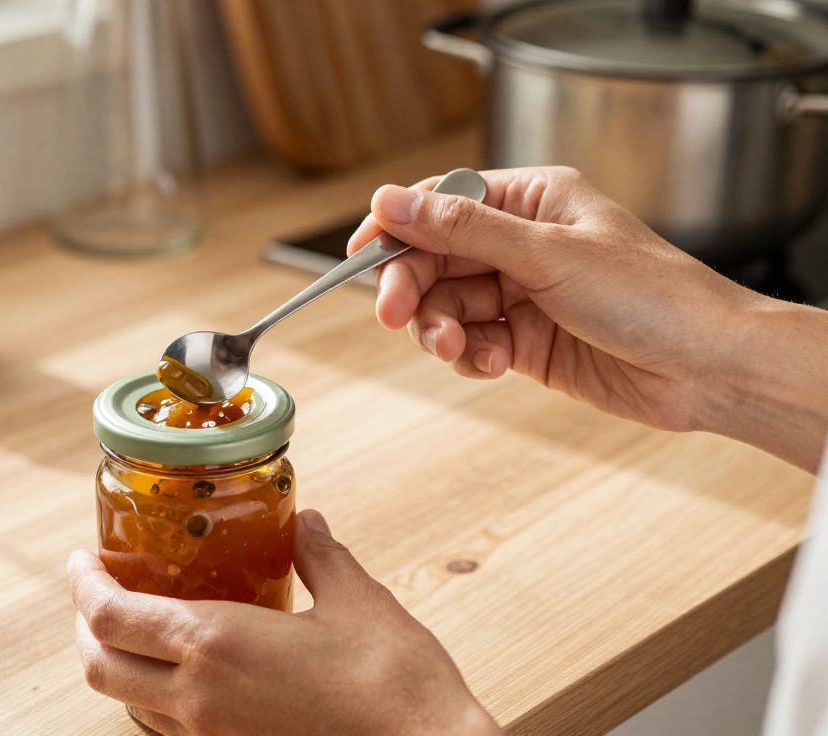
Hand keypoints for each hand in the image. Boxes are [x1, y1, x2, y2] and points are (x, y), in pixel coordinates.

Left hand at [68, 510, 498, 735]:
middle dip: (85, 627)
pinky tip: (186, 677)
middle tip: (97, 591)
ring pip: (130, 707)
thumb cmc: (396, 685)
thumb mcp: (357, 602)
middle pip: (99, 668)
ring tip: (137, 630)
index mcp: (215, 646)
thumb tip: (307, 523)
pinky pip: (167, 732)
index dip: (83, 585)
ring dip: (118, 665)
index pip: (110, 617)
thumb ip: (320, 557)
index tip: (82, 559)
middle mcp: (198, 701)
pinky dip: (154, 700)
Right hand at [349, 166, 827, 470]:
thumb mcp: (547, 254)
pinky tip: (491, 363)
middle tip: (395, 315)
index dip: (397, 227)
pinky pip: (471, 342)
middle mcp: (523, 244)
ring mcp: (523, 294)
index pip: (443, 203)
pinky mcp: (525, 342)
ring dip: (441, 328)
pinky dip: (470, 355)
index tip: (361, 254)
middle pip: (435, 259)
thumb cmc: (652, 296)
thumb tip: (390, 201)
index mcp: (533, 201)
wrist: (707, 368)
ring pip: (447, 306)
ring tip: (459, 347)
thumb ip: (462, 230)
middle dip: (413, 288)